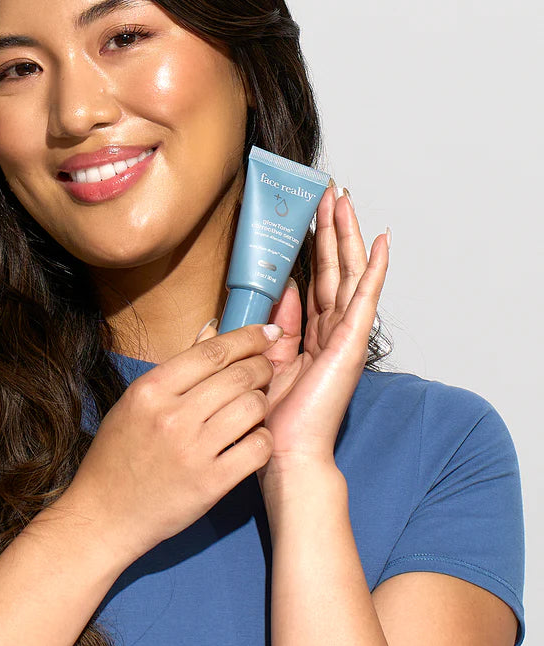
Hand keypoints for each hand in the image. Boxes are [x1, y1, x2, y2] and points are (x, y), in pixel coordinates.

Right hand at [63, 324, 280, 563]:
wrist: (104, 514)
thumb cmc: (118, 454)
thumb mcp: (136, 402)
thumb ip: (176, 371)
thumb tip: (211, 332)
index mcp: (151, 390)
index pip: (212, 351)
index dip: (248, 337)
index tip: (266, 332)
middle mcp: (173, 416)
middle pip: (239, 375)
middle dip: (262, 367)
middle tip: (266, 369)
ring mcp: (193, 450)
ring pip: (253, 407)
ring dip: (262, 402)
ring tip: (256, 405)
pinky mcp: (211, 483)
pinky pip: (257, 448)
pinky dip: (263, 438)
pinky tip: (255, 437)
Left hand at [257, 186, 389, 480]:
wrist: (286, 452)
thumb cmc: (274, 417)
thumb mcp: (266, 358)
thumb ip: (275, 323)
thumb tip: (281, 289)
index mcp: (311, 335)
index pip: (316, 280)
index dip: (314, 247)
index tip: (309, 216)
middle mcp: (332, 331)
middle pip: (335, 268)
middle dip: (332, 229)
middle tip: (330, 193)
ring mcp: (345, 336)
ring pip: (349, 273)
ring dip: (348, 235)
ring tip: (345, 200)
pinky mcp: (351, 343)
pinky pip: (365, 298)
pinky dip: (375, 268)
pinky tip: (380, 241)